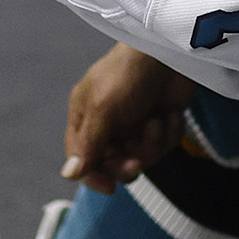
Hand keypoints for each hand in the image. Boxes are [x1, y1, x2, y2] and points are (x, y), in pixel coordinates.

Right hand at [61, 46, 197, 187]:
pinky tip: (170, 115)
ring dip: (152, 143)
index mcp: (85, 117)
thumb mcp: (103, 111)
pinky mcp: (161, 118)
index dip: (94, 176)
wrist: (169, 51)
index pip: (83, 159)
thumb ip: (88, 145)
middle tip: (139, 161)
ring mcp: (136, 121)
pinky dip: (169, 132)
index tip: (110, 187)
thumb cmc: (128, 76)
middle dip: (129, 162)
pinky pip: (165, 143)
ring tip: (156, 122)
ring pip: (143, 156)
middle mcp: (108, 122)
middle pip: (114, 163)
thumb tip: (68, 175)